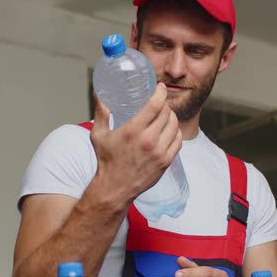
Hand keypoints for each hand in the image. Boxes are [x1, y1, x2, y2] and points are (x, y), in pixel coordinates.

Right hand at [90, 83, 181, 206]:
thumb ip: (101, 112)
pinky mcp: (165, 162)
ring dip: (171, 117)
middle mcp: (148, 141)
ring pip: (175, 126)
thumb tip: (98, 93)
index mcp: (133, 131)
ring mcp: (159, 152)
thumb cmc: (106, 161)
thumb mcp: (99, 135)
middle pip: (166, 113)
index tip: (160, 88)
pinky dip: (176, 132)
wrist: (114, 188)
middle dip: (164, 105)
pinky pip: (178, 141)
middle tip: (160, 103)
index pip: (155, 105)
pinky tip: (170, 130)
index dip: (160, 93)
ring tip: (165, 115)